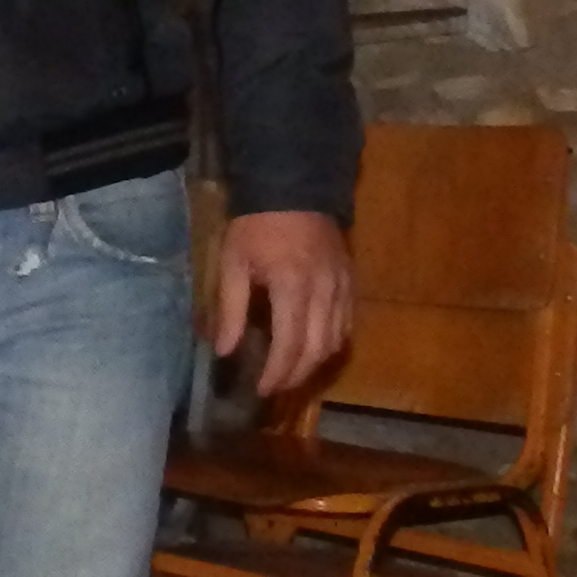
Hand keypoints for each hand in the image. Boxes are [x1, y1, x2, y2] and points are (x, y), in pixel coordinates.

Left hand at [212, 210, 353, 399]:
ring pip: (337, 339)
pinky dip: (333, 342)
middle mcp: (324, 290)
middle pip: (318, 348)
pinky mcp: (351, 280)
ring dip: (315, 363)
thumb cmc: (257, 225)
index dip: (278, 372)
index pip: (291, 343)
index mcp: (292, 285)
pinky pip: (348, 322)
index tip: (262, 390)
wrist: (294, 186)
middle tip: (276, 388)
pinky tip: (316, 348)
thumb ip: (231, 309)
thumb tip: (225, 351)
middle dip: (297, 375)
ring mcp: (342, 285)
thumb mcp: (233, 262)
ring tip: (292, 373)